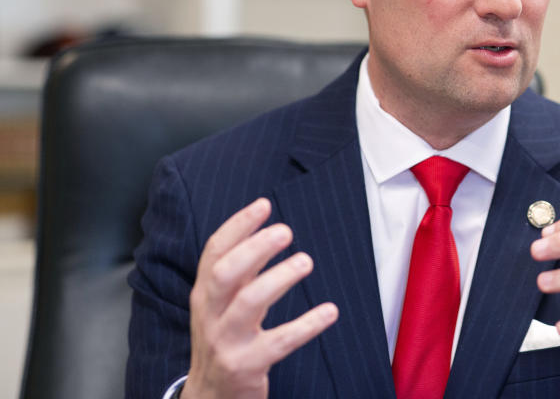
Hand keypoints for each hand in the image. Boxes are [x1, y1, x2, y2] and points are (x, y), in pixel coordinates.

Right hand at [182, 198, 338, 398]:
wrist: (210, 397)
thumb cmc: (223, 339)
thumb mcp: (223, 304)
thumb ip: (241, 272)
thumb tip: (264, 231)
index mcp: (204, 294)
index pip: (214, 252)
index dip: (237, 226)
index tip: (264, 205)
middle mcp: (209, 314)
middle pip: (224, 273)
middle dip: (254, 248)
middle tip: (286, 231)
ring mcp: (225, 341)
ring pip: (248, 304)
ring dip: (279, 279)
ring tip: (305, 261)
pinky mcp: (245, 366)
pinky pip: (278, 342)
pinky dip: (306, 325)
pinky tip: (329, 311)